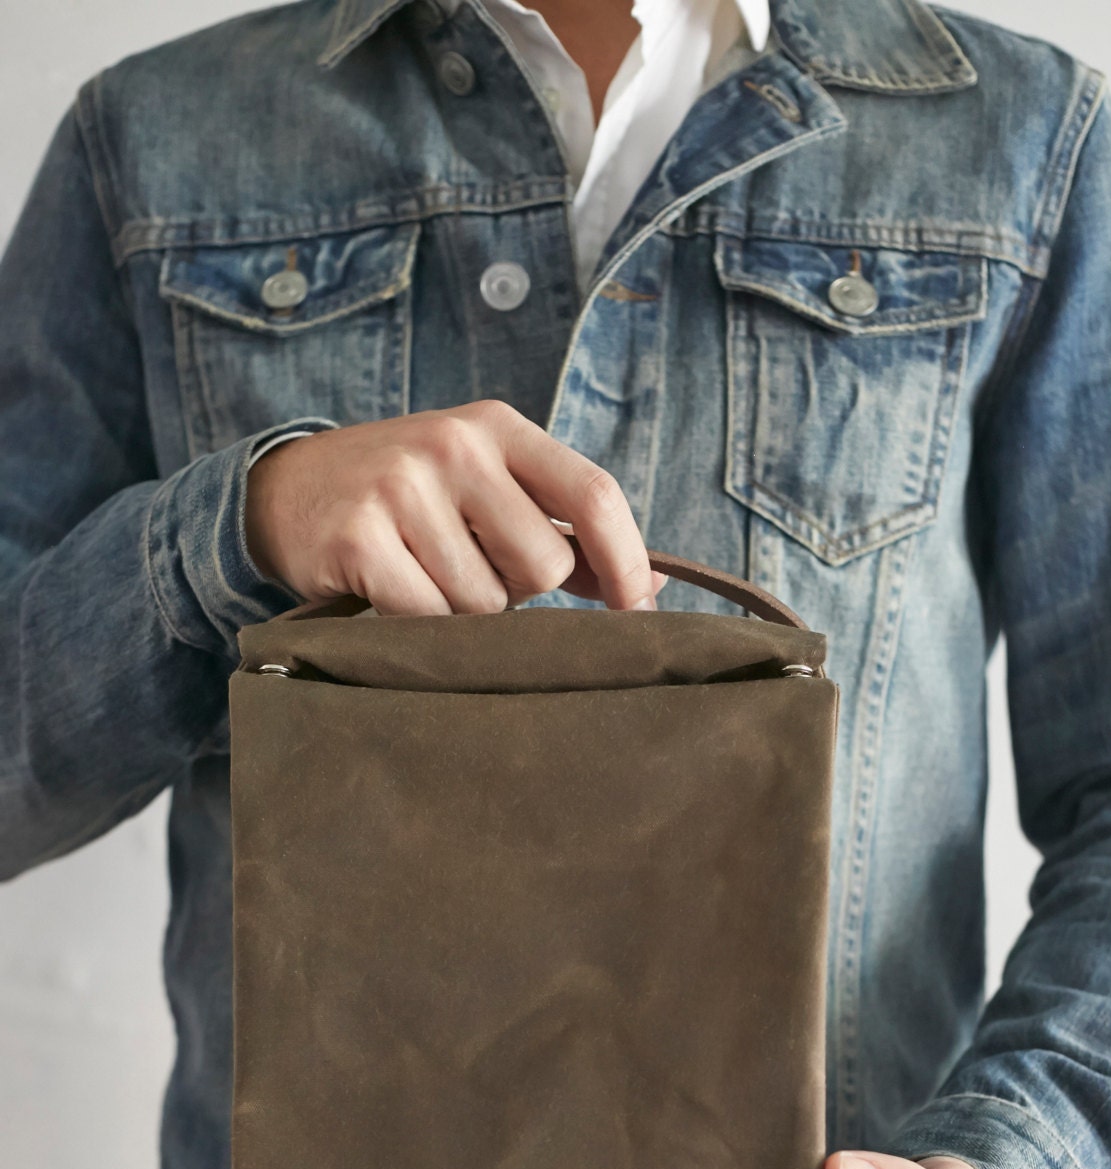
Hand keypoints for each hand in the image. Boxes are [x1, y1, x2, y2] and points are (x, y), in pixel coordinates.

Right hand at [244, 401, 668, 615]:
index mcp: (497, 428)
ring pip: (485, 602)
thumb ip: (562, 529)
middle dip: (518, 590)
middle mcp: (454, 445)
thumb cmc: (408, 500)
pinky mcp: (360, 537)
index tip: (638, 610)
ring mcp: (403, 487)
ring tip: (422, 574)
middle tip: (469, 568)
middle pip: (543, 564)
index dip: (627, 561)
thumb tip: (650, 582)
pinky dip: (417, 625)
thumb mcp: (485, 489)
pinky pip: (429, 618)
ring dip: (462, 611)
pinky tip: (390, 590)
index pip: (594, 495)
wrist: (287, 492)